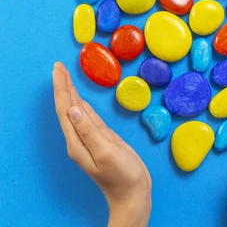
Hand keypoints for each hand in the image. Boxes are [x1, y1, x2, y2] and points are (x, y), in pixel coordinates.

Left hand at [52, 62, 151, 226]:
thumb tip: (74, 109)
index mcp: (78, 142)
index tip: (58, 69)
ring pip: (77, 111)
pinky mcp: (103, 140)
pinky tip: (79, 99)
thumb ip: (89, 130)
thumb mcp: (107, 152)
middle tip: (58, 66)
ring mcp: (91, 139)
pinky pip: (89, 118)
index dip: (61, 88)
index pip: (65, 109)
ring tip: (65, 77)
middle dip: (63, 86)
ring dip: (70, 93)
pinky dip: (83, 105)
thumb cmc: (123, 176)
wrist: (133, 194)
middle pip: (68, 108)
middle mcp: (80, 139)